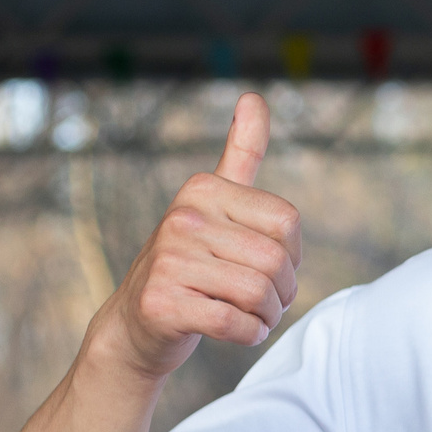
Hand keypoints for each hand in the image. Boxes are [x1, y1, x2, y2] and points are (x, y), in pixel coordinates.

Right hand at [96, 93, 299, 381]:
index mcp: (202, 189)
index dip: (293, 256)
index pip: (287, 222)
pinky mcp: (161, 303)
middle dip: (283, 293)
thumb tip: (253, 97)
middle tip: (266, 303)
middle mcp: (182, 217)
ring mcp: (167, 259)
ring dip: (267, 317)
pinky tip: (237, 332)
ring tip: (252, 317)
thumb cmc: (190, 266)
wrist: (137, 325)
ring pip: (257, 294)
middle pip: (274, 261)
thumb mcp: (214, 205)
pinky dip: (248, 335)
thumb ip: (240, 154)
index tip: (272, 268)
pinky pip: (234, 323)